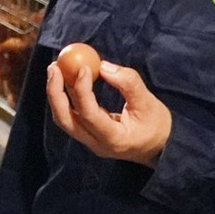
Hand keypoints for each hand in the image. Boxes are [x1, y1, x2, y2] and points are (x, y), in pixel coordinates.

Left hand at [45, 59, 171, 164]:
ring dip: (56, 94)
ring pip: (64, 119)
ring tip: (56, 69)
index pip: (90, 115)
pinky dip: (64, 98)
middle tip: (55, 66)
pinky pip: (70, 116)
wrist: (159, 148)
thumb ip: (128, 83)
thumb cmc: (156, 125)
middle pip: (65, 120)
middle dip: (55, 92)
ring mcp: (90, 142)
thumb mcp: (149, 102)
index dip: (82, 89)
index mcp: (114, 139)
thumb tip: (103, 66)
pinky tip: (66, 80)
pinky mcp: (88, 136)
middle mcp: (97, 144)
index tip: (82, 67)